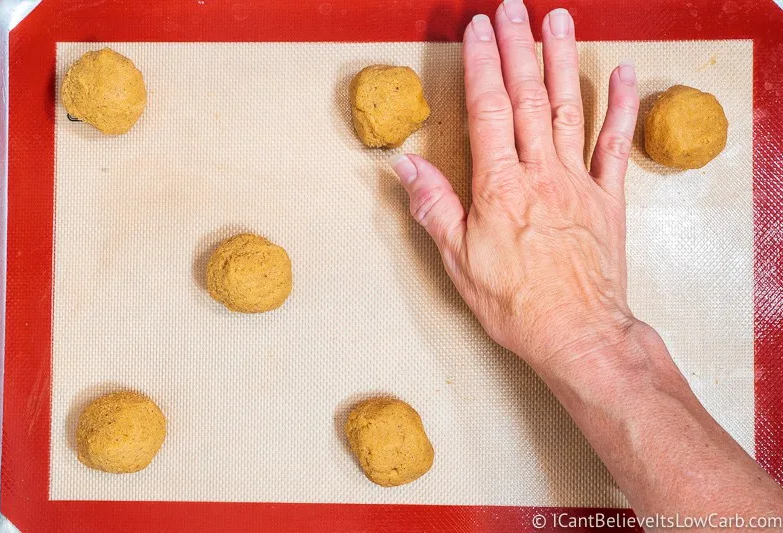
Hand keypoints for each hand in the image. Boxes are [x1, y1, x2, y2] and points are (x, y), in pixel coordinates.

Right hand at [389, 3, 639, 369]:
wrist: (578, 333)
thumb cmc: (517, 304)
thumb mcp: (459, 260)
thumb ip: (434, 206)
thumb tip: (406, 165)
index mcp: (500, 187)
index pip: (488, 110)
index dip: (482, 65)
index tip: (478, 31)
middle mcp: (541, 174)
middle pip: (527, 96)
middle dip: (517, 46)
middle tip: (511, 8)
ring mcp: (578, 181)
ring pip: (568, 107)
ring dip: (561, 59)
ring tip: (556, 20)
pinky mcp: (608, 198)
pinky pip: (616, 144)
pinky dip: (620, 107)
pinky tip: (620, 73)